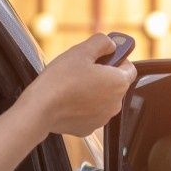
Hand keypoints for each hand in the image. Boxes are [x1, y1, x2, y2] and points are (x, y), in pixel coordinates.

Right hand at [19, 34, 136, 136]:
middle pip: (115, 84)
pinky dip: (82, 106)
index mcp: (118, 83)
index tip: (104, 55)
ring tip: (72, 84)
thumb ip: (102, 42)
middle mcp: (115, 103)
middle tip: (83, 68)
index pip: (129, 67)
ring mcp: (102, 118)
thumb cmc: (61, 79)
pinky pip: (89, 112)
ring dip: (93, 91)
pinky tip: (68, 99)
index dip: (117, 58)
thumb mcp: (82, 50)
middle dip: (102, 75)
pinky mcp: (88, 128)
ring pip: (102, 99)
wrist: (40, 108)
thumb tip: (111, 44)